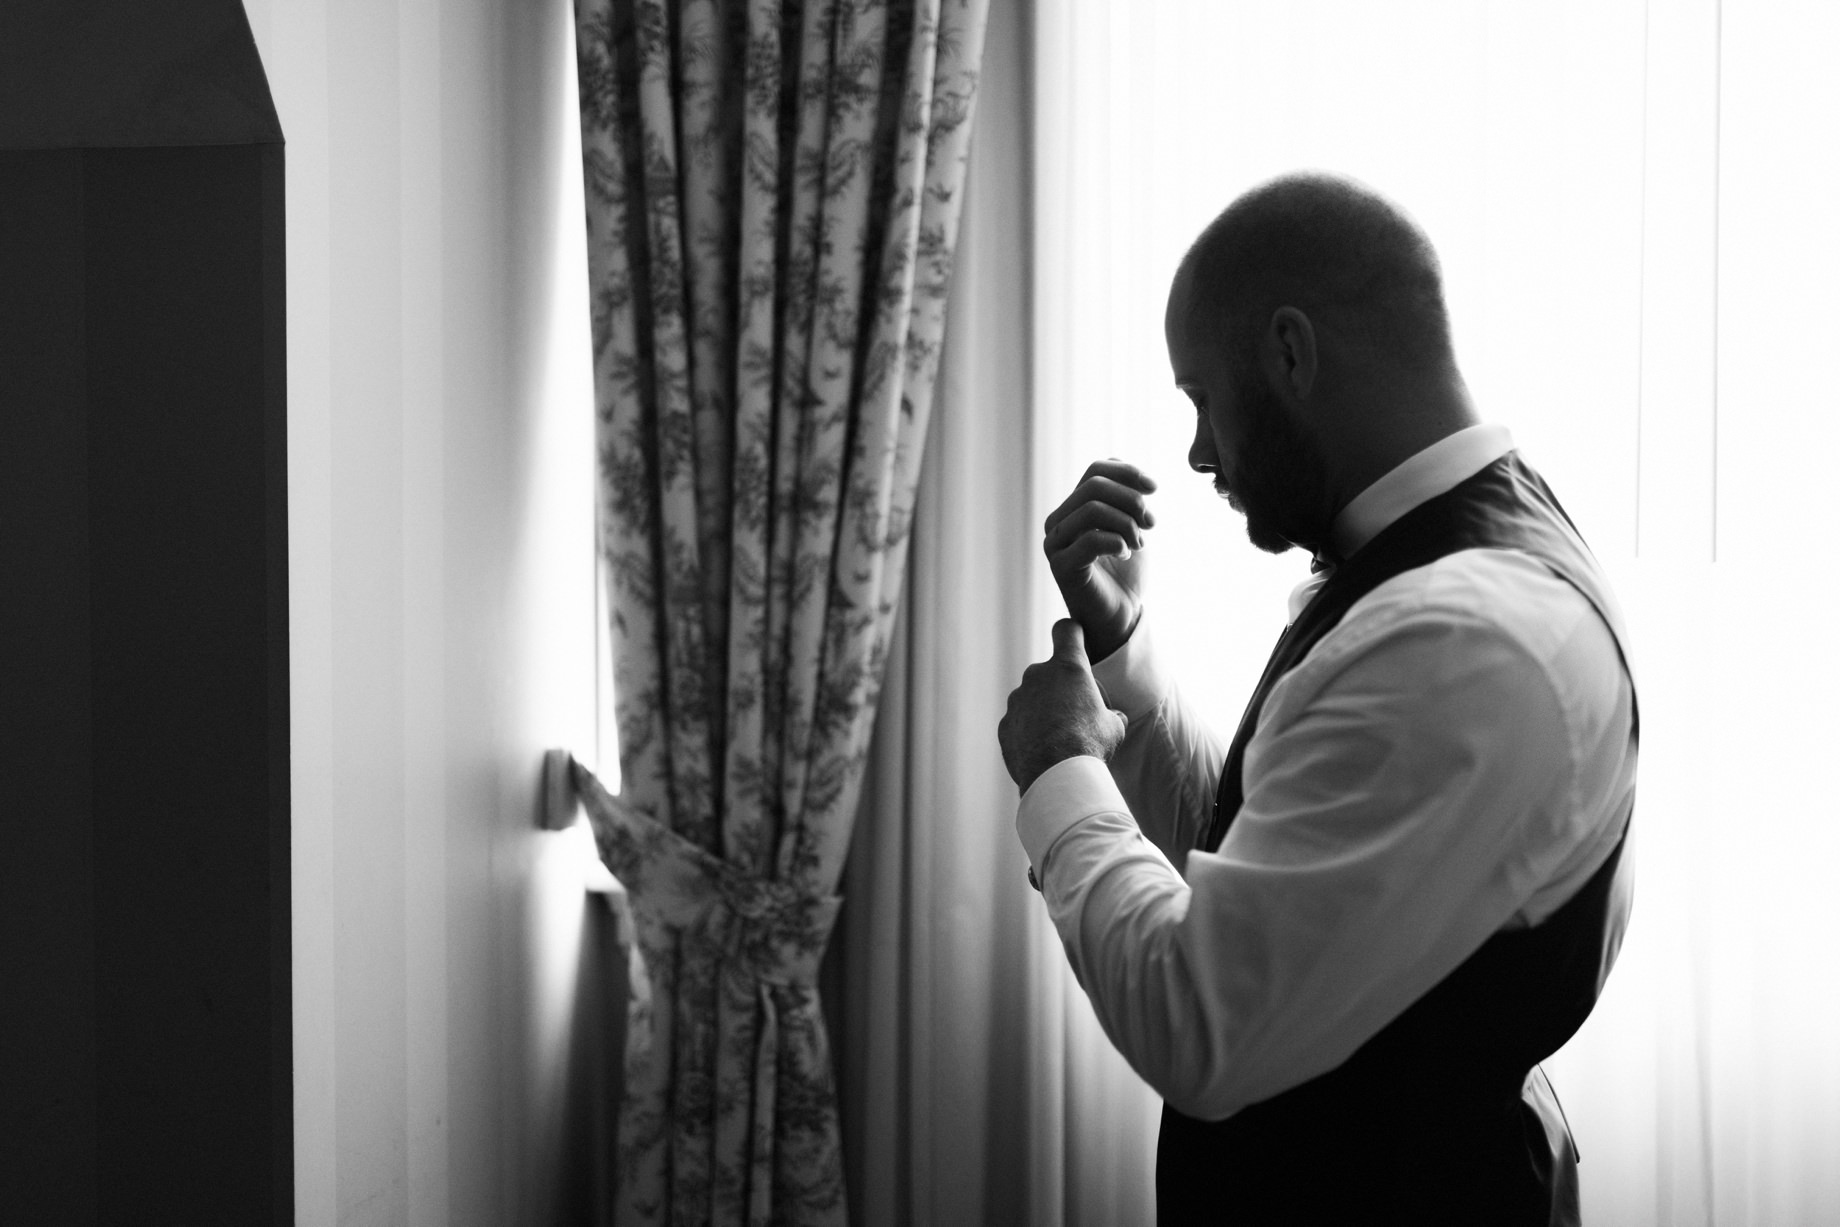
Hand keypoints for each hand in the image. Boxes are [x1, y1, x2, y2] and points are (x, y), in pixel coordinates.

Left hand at [999, 619, 1130, 794]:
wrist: (1055, 775)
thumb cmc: (1089, 745)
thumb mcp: (1114, 726)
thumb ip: (1111, 713)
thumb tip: (1115, 717)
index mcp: (1068, 667)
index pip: (1066, 630)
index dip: (1072, 634)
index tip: (1075, 640)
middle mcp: (1037, 676)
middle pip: (1049, 671)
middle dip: (1060, 687)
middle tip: (1075, 714)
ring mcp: (1017, 700)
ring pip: (1032, 698)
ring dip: (1043, 711)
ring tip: (1059, 739)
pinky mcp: (1005, 724)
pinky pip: (1019, 723)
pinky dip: (1029, 732)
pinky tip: (1043, 752)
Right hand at [1043, 460, 1157, 661]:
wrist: (1121, 616)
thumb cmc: (1126, 574)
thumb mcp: (1131, 526)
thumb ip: (1125, 497)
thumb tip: (1125, 468)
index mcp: (1073, 508)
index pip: (1096, 470)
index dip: (1128, 473)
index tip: (1155, 489)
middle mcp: (1058, 522)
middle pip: (1094, 485)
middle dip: (1131, 500)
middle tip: (1151, 523)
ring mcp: (1055, 544)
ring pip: (1092, 509)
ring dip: (1127, 524)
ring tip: (1141, 543)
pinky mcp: (1061, 567)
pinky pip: (1090, 539)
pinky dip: (1117, 542)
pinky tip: (1127, 553)